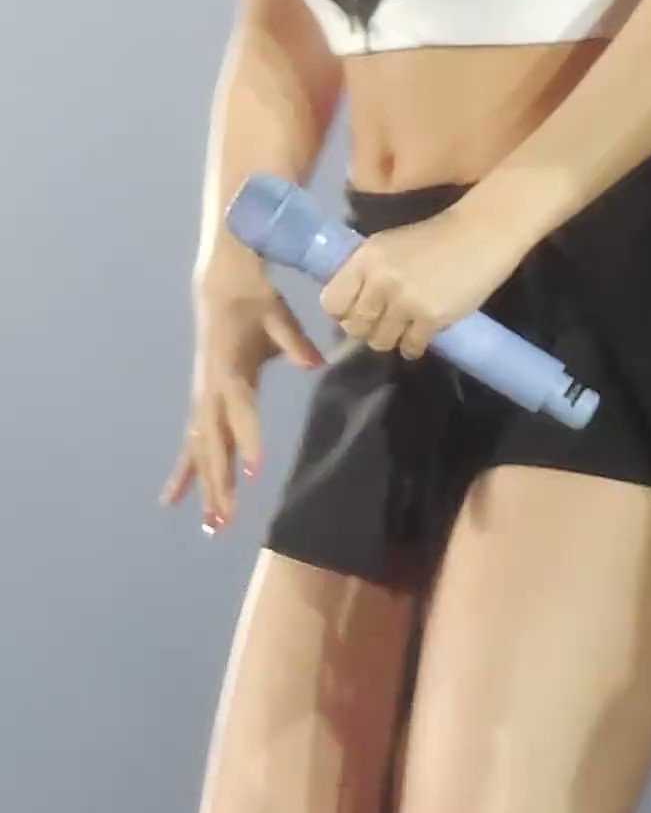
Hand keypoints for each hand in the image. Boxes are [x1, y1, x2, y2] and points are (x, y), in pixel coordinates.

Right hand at [163, 251, 324, 534]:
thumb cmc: (255, 301)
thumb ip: (296, 341)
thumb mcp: (279, 315)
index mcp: (231, 371)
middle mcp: (211, 392)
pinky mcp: (201, 402)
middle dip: (220, 483)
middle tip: (226, 520)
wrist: (220, 287)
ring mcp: (202, 399)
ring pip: (201, 451)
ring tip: (210, 525)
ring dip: (205, 487)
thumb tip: (316, 363)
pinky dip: (183, 472)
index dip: (248, 441)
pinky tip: (172, 500)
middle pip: (214, 444)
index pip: (241, 413)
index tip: (255, 473)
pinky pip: (190, 443)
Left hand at [316, 189, 527, 361]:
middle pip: (354, 327)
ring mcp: (406, 300)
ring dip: (390, 339)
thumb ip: (365, 273)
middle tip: (383, 323)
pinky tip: (421, 335)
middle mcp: (380, 280)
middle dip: (367, 329)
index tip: (357, 311)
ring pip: (380, 341)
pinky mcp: (431, 317)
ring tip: (403, 329)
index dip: (342, 312)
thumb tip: (349, 309)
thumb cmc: (435, 237)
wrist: (481, 233)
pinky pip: (410, 347)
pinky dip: (413, 347)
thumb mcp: (389, 246)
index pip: (331, 303)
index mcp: (365, 258)